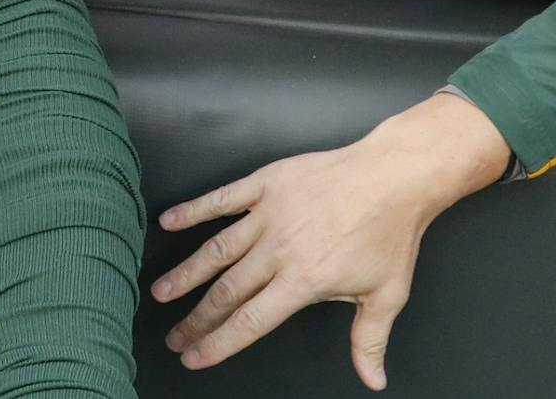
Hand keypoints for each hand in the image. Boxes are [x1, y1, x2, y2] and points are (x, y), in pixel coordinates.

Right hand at [153, 93, 512, 389]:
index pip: (250, 320)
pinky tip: (168, 221)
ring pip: (216, 249)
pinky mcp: (265, 183)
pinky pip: (221, 199)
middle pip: (226, 291)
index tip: (194, 357)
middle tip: (174, 336)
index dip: (219, 342)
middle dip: (196, 318)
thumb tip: (373, 380)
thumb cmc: (391, 235)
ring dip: (186, 273)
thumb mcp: (387, 295)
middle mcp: (278, 250)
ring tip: (161, 292)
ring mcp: (268, 213)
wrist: (394, 177)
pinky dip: (193, 210)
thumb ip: (369, 340)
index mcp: (304, 281)